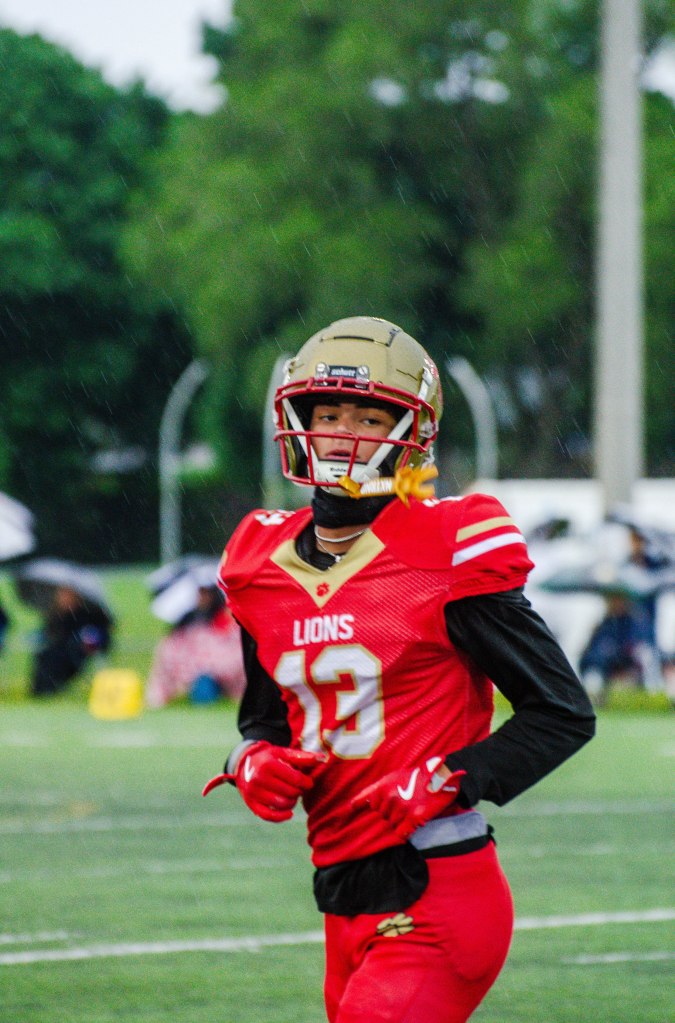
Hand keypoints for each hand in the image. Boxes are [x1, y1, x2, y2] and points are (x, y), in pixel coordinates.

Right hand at [202, 742, 326, 822]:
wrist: (244, 764)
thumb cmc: (270, 758)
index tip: (308, 782)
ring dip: (292, 802)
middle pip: (289, 792)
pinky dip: (281, 817)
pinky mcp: (251, 804)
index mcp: (268, 764)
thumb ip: (302, 757)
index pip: (295, 779)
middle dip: (298, 792)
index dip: (306, 782)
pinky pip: (269, 816)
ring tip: (292, 795)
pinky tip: (289, 812)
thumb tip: (322, 758)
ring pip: (281, 804)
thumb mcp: (283, 753)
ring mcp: (254, 793)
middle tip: (299, 788)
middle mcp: (259, 779)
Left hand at [353, 757, 465, 840]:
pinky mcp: (414, 818)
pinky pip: (402, 833)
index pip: (365, 800)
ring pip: (392, 825)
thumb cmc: (419, 776)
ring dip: (400, 822)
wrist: (441, 776)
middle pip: (382, 816)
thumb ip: (381, 789)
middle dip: (390, 814)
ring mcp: (401, 808)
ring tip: (411, 812)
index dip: (359, 805)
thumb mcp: (395, 776)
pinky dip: (406, 832)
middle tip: (404, 806)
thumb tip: (368, 803)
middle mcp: (389, 798)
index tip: (351, 809)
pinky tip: (412, 825)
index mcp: (383, 786)